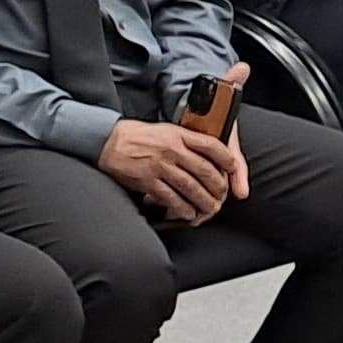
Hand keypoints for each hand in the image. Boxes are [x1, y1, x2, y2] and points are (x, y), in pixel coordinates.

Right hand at [98, 119, 245, 225]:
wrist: (108, 141)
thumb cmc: (139, 136)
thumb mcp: (166, 130)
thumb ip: (187, 141)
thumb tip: (209, 156)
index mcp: (179, 135)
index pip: (211, 146)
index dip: (226, 159)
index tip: (234, 169)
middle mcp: (172, 150)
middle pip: (204, 170)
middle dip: (218, 186)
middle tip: (223, 196)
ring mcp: (160, 166)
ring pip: (190, 187)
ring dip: (203, 201)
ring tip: (211, 209)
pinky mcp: (147, 181)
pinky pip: (170, 197)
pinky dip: (182, 207)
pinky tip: (189, 213)